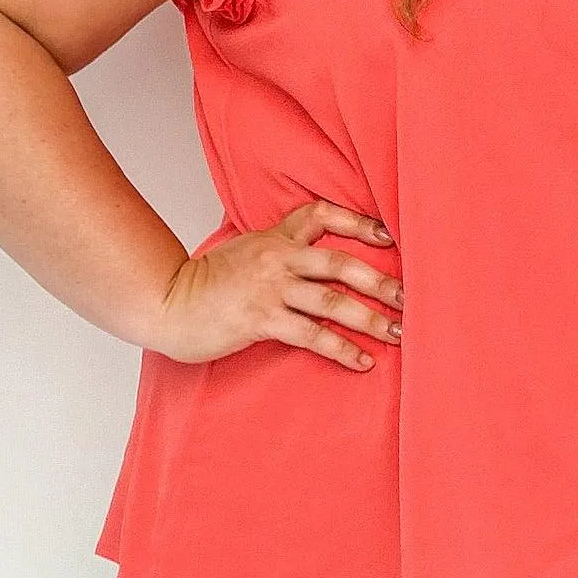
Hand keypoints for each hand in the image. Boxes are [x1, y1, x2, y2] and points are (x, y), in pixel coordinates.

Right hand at [153, 197, 403, 367]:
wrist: (166, 303)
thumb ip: (279, 248)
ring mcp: (270, 289)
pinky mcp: (261, 319)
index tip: (389, 234)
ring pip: (332, 301)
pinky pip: (311, 335)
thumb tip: (313, 257)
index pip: (322, 215)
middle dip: (381, 281)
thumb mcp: (245, 251)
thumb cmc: (207, 282)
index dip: (358, 222)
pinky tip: (362, 361)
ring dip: (370, 319)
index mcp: (275, 238)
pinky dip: (340, 349)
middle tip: (411, 297)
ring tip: (397, 333)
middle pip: (341, 263)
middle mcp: (278, 258)